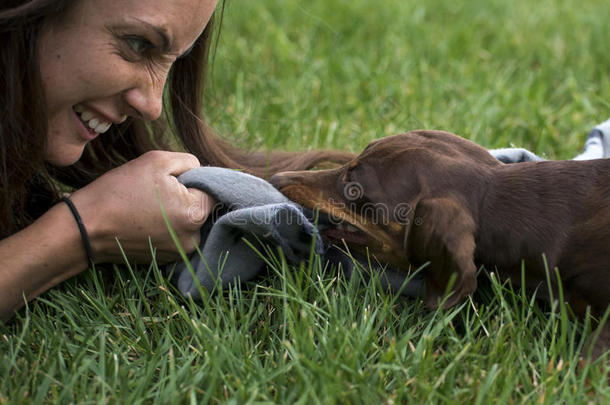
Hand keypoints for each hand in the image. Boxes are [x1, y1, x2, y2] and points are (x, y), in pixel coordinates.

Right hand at [70, 151, 214, 263]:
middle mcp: (193, 238)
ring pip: (188, 221)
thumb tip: (201, 171)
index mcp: (196, 214)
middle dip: (185, 195)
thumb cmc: (120, 190)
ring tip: (147, 206)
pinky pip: (175, 234)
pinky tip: (144, 219)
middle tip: (156, 191)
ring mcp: (180, 252)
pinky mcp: (166, 259)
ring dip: (175, 211)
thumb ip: (189, 162)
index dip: (191, 179)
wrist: (85, 227)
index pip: (211, 188)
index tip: (169, 179)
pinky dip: (165, 225)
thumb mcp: (157, 161)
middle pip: (201, 207)